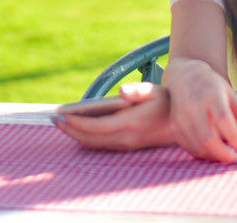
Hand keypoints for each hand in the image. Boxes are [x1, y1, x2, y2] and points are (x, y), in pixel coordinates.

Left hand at [53, 82, 174, 151]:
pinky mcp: (127, 147)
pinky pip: (102, 145)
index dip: (76, 123)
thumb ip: (136, 91)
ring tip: (62, 123)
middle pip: (91, 139)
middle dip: (71, 130)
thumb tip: (121, 92)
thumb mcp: (153, 91)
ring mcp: (127, 145)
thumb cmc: (165, 101)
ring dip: (76, 135)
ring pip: (95, 144)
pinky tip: (77, 129)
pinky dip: (87, 138)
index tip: (61, 116)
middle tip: (54, 119)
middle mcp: (127, 138)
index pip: (96, 127)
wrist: (182, 121)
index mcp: (131, 123)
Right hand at [162, 58, 236, 163]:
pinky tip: (213, 152)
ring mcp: (181, 117)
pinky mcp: (174, 126)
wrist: (184, 77)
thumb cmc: (212, 87)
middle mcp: (193, 106)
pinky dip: (203, 155)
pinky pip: (189, 148)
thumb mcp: (231, 93)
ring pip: (199, 147)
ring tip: (227, 156)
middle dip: (225, 155)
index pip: (223, 120)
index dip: (235, 139)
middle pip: (209, 139)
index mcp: (211, 95)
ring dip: (215, 157)